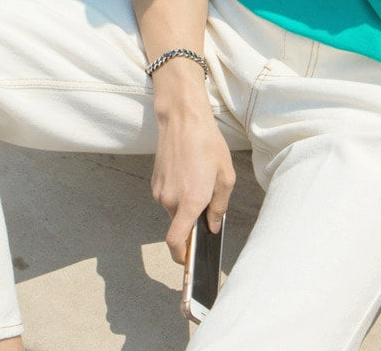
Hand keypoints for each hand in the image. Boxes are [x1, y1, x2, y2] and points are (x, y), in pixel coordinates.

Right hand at [151, 98, 235, 264]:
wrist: (182, 119)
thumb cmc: (207, 144)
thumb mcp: (225, 175)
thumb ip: (220, 206)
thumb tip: (212, 226)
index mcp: (190, 200)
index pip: (176, 241)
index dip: (181, 256)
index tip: (189, 261)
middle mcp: (170, 200)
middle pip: (179, 225)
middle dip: (193, 220)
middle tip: (209, 199)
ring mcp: (160, 191)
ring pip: (175, 210)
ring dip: (187, 204)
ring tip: (200, 178)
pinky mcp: (155, 182)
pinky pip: (169, 197)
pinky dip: (179, 193)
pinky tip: (189, 172)